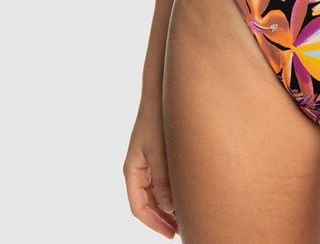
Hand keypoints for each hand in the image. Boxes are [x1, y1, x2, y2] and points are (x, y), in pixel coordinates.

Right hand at [123, 104, 177, 237]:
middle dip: (163, 219)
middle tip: (182, 231)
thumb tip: (170, 208)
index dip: (154, 224)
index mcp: (133, 170)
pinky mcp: (158, 154)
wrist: (161, 91)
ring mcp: (148, 162)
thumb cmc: (158, 118)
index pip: (139, 208)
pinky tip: (187, 196)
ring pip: (156, 193)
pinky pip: (163, 181)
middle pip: (148, 203)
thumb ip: (164, 180)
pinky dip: (172, 192)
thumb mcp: (160, 151)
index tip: (171, 234)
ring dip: (168, 207)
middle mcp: (138, 169)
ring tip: (187, 217)